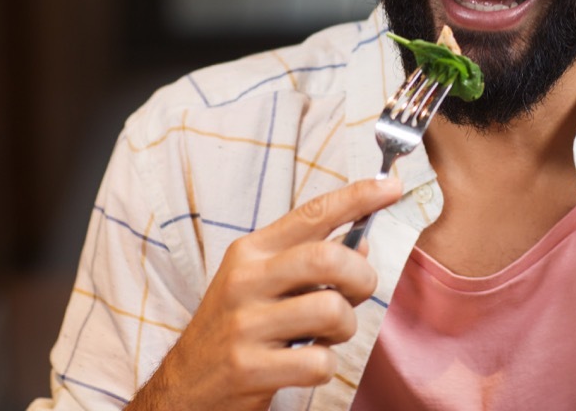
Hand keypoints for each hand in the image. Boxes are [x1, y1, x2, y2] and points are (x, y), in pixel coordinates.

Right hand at [127, 176, 402, 410]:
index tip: (391, 186)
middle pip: (329, 258)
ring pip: (331, 310)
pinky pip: (319, 361)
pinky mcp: (248, 368)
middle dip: (362, 277)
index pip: (312, 213)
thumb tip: (361, 243)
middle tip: (358, 294)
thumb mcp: (261, 284)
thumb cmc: (236, 329)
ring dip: (345, 328)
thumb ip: (308, 261)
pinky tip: (304, 364)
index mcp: (250, 253)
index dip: (357, 197)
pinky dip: (324, 366)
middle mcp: (244, 281)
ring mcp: (244, 325)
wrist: (184, 389)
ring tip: (326, 336)